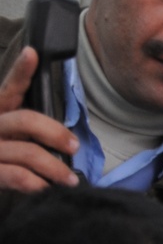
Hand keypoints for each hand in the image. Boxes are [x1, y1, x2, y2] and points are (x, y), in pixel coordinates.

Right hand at [0, 47, 79, 191]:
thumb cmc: (3, 154)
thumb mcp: (12, 135)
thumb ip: (31, 129)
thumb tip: (68, 140)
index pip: (11, 87)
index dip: (21, 71)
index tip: (33, 54)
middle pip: (26, 120)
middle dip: (56, 133)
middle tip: (74, 146)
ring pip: (28, 152)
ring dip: (55, 168)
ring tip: (70, 180)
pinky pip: (18, 176)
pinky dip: (38, 185)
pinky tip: (47, 189)